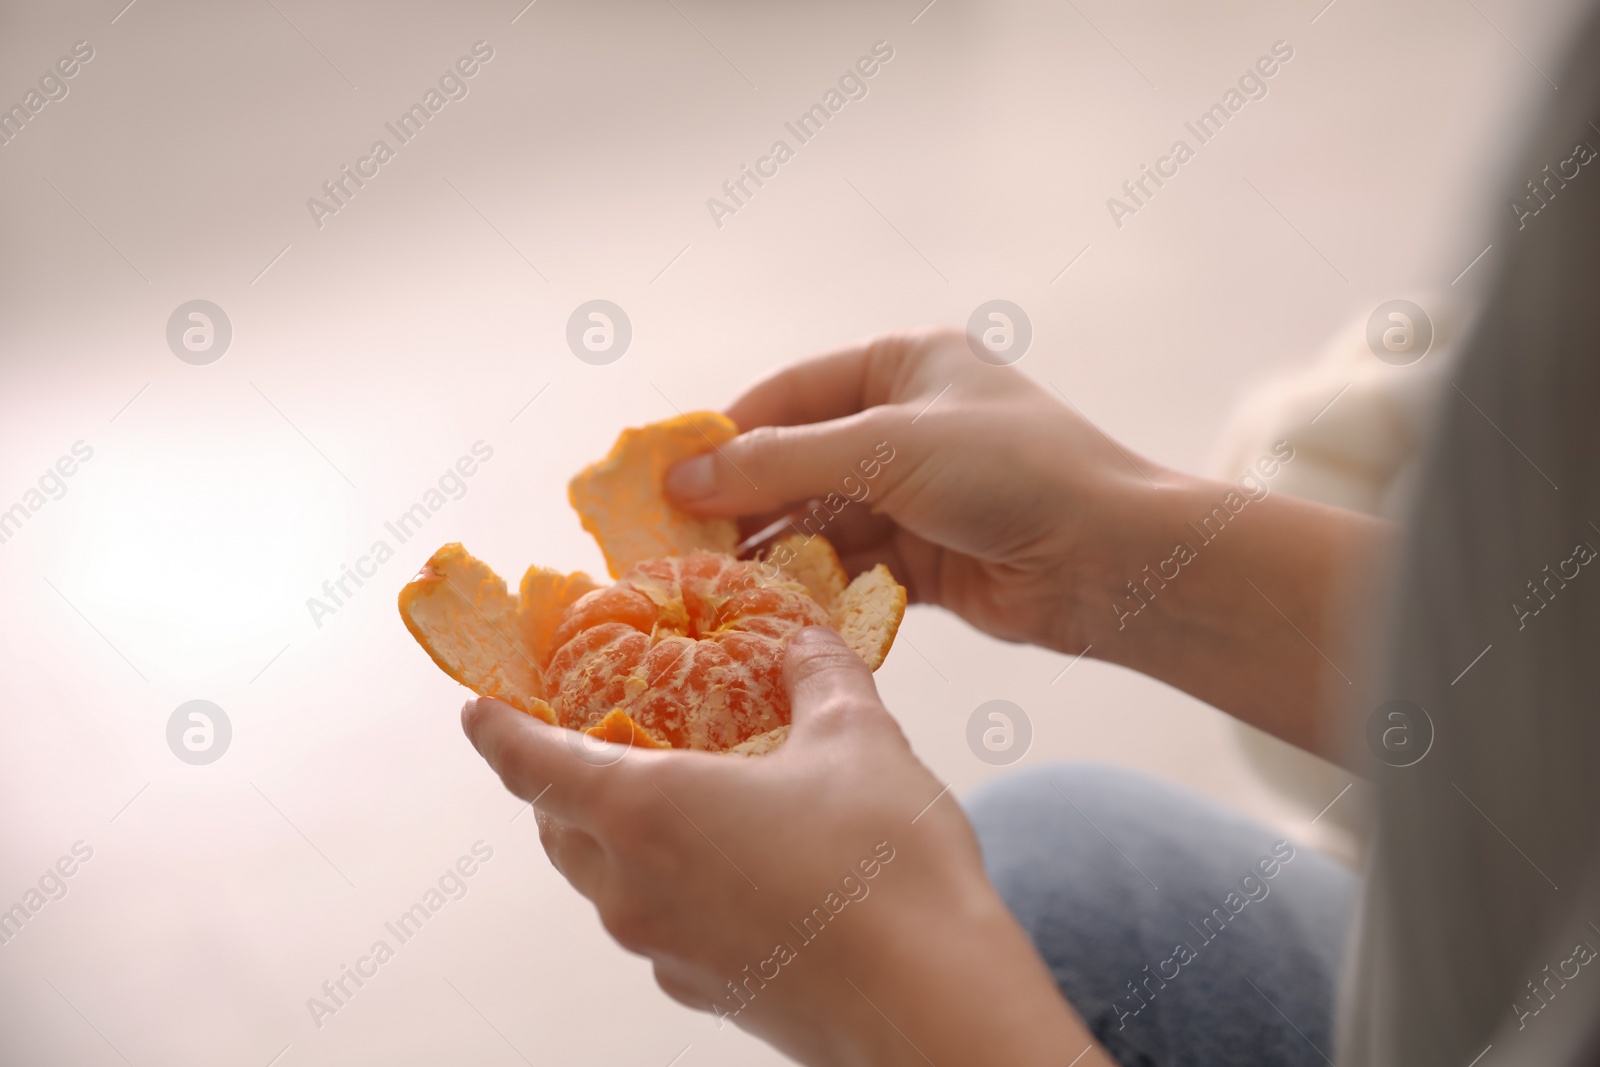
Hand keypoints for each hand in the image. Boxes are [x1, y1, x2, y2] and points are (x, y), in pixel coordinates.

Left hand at [462, 627, 1095, 1065]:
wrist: (931, 1008)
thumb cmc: (884, 869)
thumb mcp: (858, 740)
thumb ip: (820, 676)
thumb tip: (806, 641)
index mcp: (646, 812)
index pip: (533, 765)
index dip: (497, 731)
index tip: (476, 711)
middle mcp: (635, 888)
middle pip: (560, 829)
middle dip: (560, 782)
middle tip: (591, 739)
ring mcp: (666, 950)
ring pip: (606, 884)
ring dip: (615, 837)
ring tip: (672, 797)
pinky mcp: (706, 991)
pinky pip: (659, 925)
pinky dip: (668, 885)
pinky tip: (736, 867)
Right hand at [664, 328, 1392, 765]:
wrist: (1115, 561)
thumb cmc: (1011, 473)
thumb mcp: (885, 449)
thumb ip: (780, 464)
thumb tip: (685, 480)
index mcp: (904, 366)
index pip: (789, 395)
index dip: (724, 436)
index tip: (661, 480)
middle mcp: (908, 424)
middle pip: (798, 462)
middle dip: (743, 503)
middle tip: (674, 544)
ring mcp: (918, 494)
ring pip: (821, 521)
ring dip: (773, 551)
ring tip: (709, 583)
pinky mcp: (929, 559)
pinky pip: (852, 567)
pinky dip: (815, 585)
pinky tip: (770, 606)